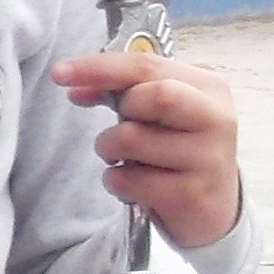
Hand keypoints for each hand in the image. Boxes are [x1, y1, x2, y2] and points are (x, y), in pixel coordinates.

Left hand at [51, 47, 243, 255]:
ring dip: (110, 149)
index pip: (148, 66)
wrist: (215, 208)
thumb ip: (121, 92)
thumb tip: (72, 85)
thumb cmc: (179, 150)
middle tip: (122, 126)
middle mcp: (215, 118)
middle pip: (154, 96)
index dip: (99, 67)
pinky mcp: (190, 195)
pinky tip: (133, 186)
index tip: (58, 73)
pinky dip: (116, 182)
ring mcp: (207, 158)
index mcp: (208, 88)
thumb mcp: (158, 114)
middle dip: (122, 111)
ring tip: (124, 160)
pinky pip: (128, 180)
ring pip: (132, 139)